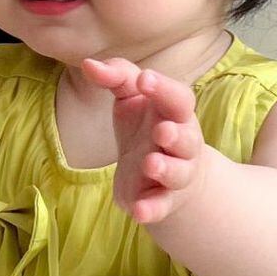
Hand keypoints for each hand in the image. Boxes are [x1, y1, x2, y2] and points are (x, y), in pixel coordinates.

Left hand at [80, 55, 208, 225]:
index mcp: (175, 114)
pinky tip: (138, 211)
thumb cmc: (145, 126)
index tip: (144, 79)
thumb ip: (116, 76)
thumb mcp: (130, 97)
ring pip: (178, 173)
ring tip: (150, 164)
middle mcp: (182, 144)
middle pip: (188, 138)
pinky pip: (161, 206)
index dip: (164, 89)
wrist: (161, 174)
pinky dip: (152, 209)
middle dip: (176, 135)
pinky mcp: (161, 200)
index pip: (178, 98)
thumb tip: (89, 63)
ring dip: (167, 170)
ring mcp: (175, 174)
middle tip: (162, 130)